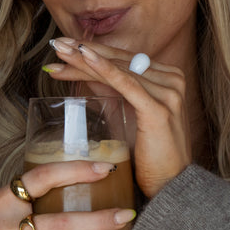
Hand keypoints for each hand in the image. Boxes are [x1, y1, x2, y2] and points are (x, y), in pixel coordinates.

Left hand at [46, 38, 192, 197]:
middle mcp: (172, 80)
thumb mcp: (126, 117)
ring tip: (61, 51)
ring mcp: (168, 92)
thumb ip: (110, 94)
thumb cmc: (150, 156)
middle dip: (85, 52)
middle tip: (57, 43)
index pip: (122, 60)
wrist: (171, 186)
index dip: (92, 52)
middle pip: (119, 60)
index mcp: (166, 78)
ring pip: (118, 70)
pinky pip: (127, 84)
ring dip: (86, 59)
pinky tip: (86, 58)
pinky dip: (105, 70)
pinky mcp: (159, 108)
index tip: (64, 48)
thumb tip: (86, 75)